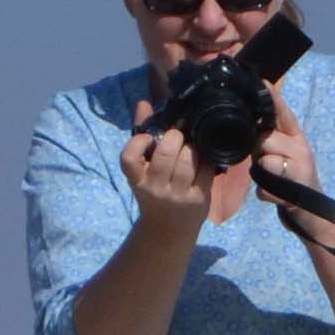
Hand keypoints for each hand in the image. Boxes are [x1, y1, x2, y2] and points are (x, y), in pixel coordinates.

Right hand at [120, 100, 212, 229]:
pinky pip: (205, 171)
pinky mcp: (198, 200)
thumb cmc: (154, 192)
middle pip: (165, 154)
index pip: (128, 158)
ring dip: (191, 147)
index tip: (147, 137)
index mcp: (137, 180)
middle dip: (174, 137)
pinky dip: (206, 159)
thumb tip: (144, 104)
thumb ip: (141, 137)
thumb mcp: (143, 170)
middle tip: (178, 136)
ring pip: (187, 161)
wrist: (168, 231)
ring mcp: (178, 196)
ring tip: (191, 147)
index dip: (138, 142)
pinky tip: (203, 158)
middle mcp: (156, 189)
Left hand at [252, 92, 324, 228]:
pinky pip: (265, 189)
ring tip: (273, 178)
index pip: (284, 114)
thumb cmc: (291, 177)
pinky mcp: (294, 194)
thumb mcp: (285, 151)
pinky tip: (275, 194)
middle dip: (258, 150)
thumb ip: (269, 134)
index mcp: (297, 137)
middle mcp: (302, 150)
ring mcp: (300, 172)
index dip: (273, 99)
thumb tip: (247, 120)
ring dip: (261, 172)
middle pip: (265, 139)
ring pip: (265, 162)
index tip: (264, 83)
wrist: (313, 213)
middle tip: (268, 162)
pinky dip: (266, 194)